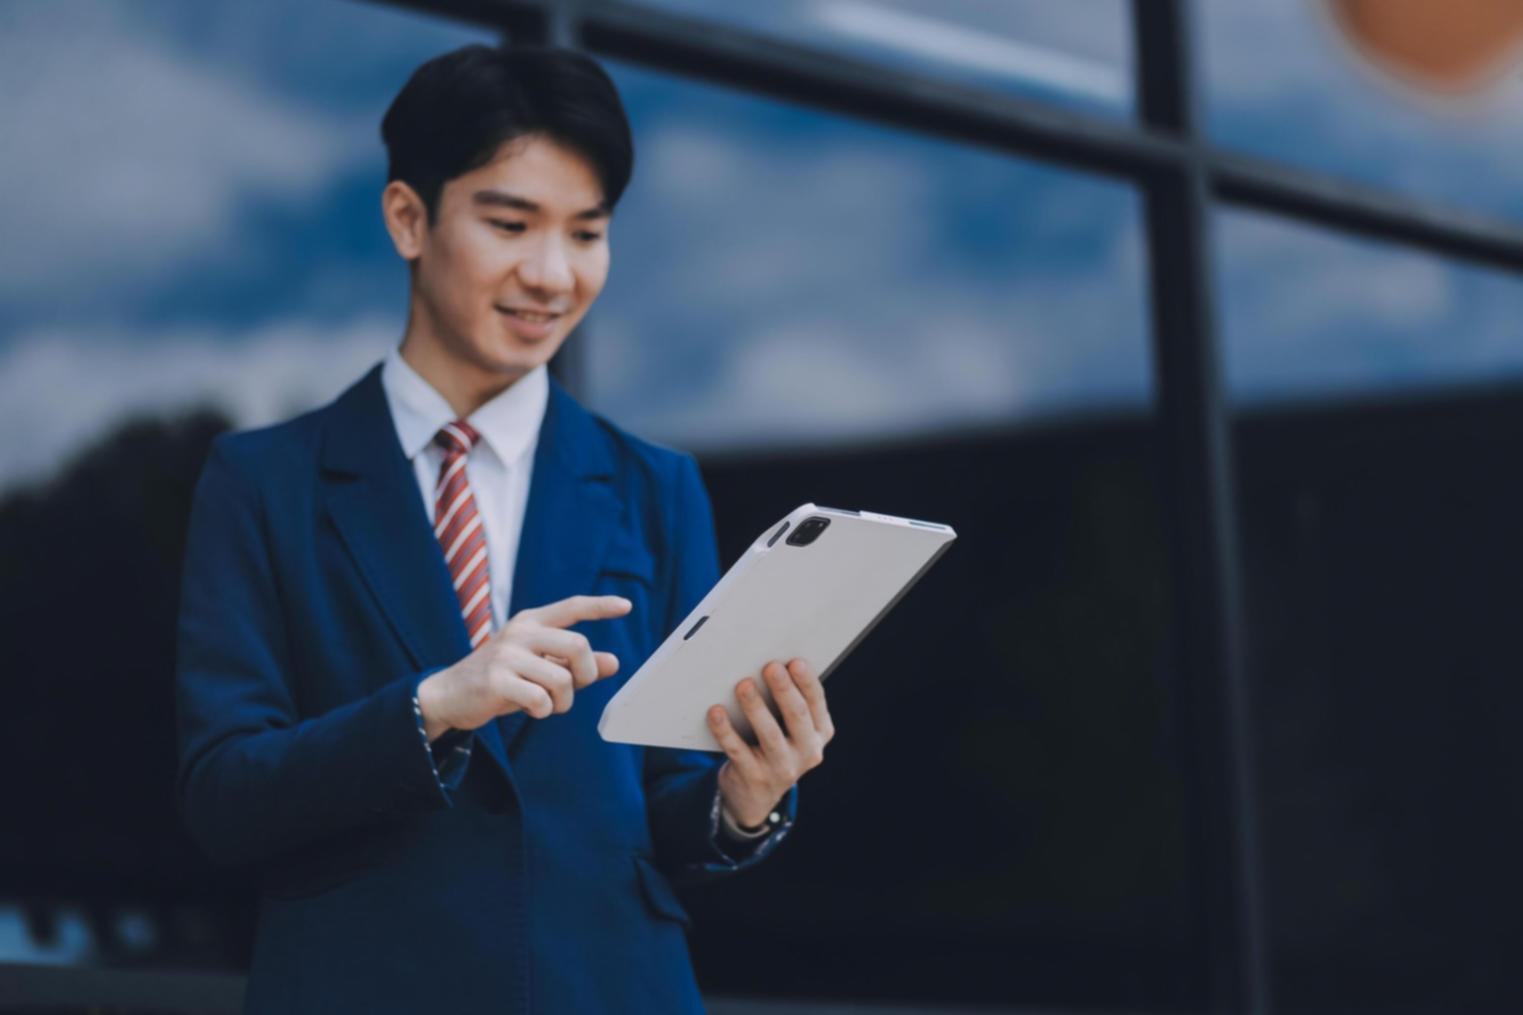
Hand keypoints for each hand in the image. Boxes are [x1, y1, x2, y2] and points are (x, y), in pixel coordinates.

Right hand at [417, 594, 630, 739]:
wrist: (449, 694)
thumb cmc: (502, 679)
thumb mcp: (538, 666)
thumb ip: (573, 663)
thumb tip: (613, 662)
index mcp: (531, 622)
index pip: (572, 607)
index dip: (601, 606)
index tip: (626, 606)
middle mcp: (520, 633)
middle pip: (578, 646)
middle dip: (586, 674)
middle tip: (572, 688)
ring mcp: (507, 655)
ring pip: (562, 679)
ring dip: (563, 702)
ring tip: (547, 704)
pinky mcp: (496, 680)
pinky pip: (541, 700)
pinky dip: (543, 711)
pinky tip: (531, 709)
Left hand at [708, 658, 834, 829]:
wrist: (756, 796)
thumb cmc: (774, 746)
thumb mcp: (792, 730)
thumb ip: (788, 703)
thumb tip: (770, 666)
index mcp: (820, 733)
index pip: (816, 704)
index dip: (807, 682)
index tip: (795, 662)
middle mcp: (807, 752)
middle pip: (797, 716)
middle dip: (784, 690)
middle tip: (771, 667)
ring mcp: (781, 768)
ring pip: (770, 734)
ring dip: (756, 707)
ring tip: (744, 684)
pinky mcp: (754, 776)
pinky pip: (737, 750)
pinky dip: (725, 730)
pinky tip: (715, 711)